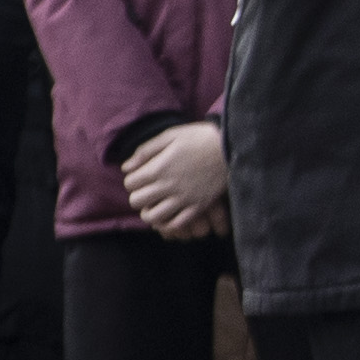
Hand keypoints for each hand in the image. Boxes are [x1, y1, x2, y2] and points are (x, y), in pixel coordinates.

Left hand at [123, 121, 230, 238]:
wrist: (233, 146)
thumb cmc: (201, 137)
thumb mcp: (171, 135)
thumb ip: (146, 150)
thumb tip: (126, 167)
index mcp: (159, 167)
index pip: (130, 183)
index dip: (132, 180)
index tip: (141, 176)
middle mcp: (168, 185)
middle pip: (137, 201)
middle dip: (138, 196)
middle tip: (148, 190)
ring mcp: (184, 198)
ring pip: (152, 216)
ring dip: (149, 212)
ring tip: (155, 205)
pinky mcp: (198, 206)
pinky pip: (176, 224)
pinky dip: (168, 223)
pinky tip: (170, 215)